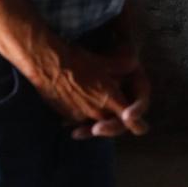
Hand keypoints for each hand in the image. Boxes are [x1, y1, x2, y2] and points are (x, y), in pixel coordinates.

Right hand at [28, 41, 147, 136]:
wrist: (46, 64)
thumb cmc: (77, 59)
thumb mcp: (105, 61)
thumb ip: (124, 65)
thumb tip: (136, 63)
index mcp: (110, 99)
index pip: (130, 120)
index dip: (137, 125)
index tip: (141, 127)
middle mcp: (96, 111)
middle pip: (112, 122)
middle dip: (115, 118)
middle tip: (117, 109)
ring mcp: (80, 115)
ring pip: (95, 121)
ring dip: (98, 117)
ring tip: (95, 101)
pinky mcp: (66, 115)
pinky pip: (80, 120)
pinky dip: (83, 114)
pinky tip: (80, 100)